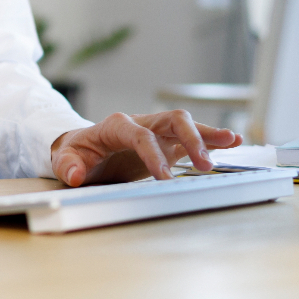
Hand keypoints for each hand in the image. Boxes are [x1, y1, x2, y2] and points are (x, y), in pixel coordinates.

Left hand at [50, 111, 242, 186]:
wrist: (83, 150)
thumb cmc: (76, 154)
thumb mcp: (65, 159)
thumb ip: (67, 165)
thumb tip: (74, 175)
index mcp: (116, 126)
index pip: (139, 134)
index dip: (153, 154)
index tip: (164, 178)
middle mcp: (141, 123)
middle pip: (171, 119)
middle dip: (190, 138)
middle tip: (205, 165)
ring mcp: (156, 132)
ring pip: (185, 124)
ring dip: (207, 134)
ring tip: (232, 142)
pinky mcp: (167, 143)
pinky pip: (191, 137)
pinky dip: (211, 138)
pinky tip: (233, 142)